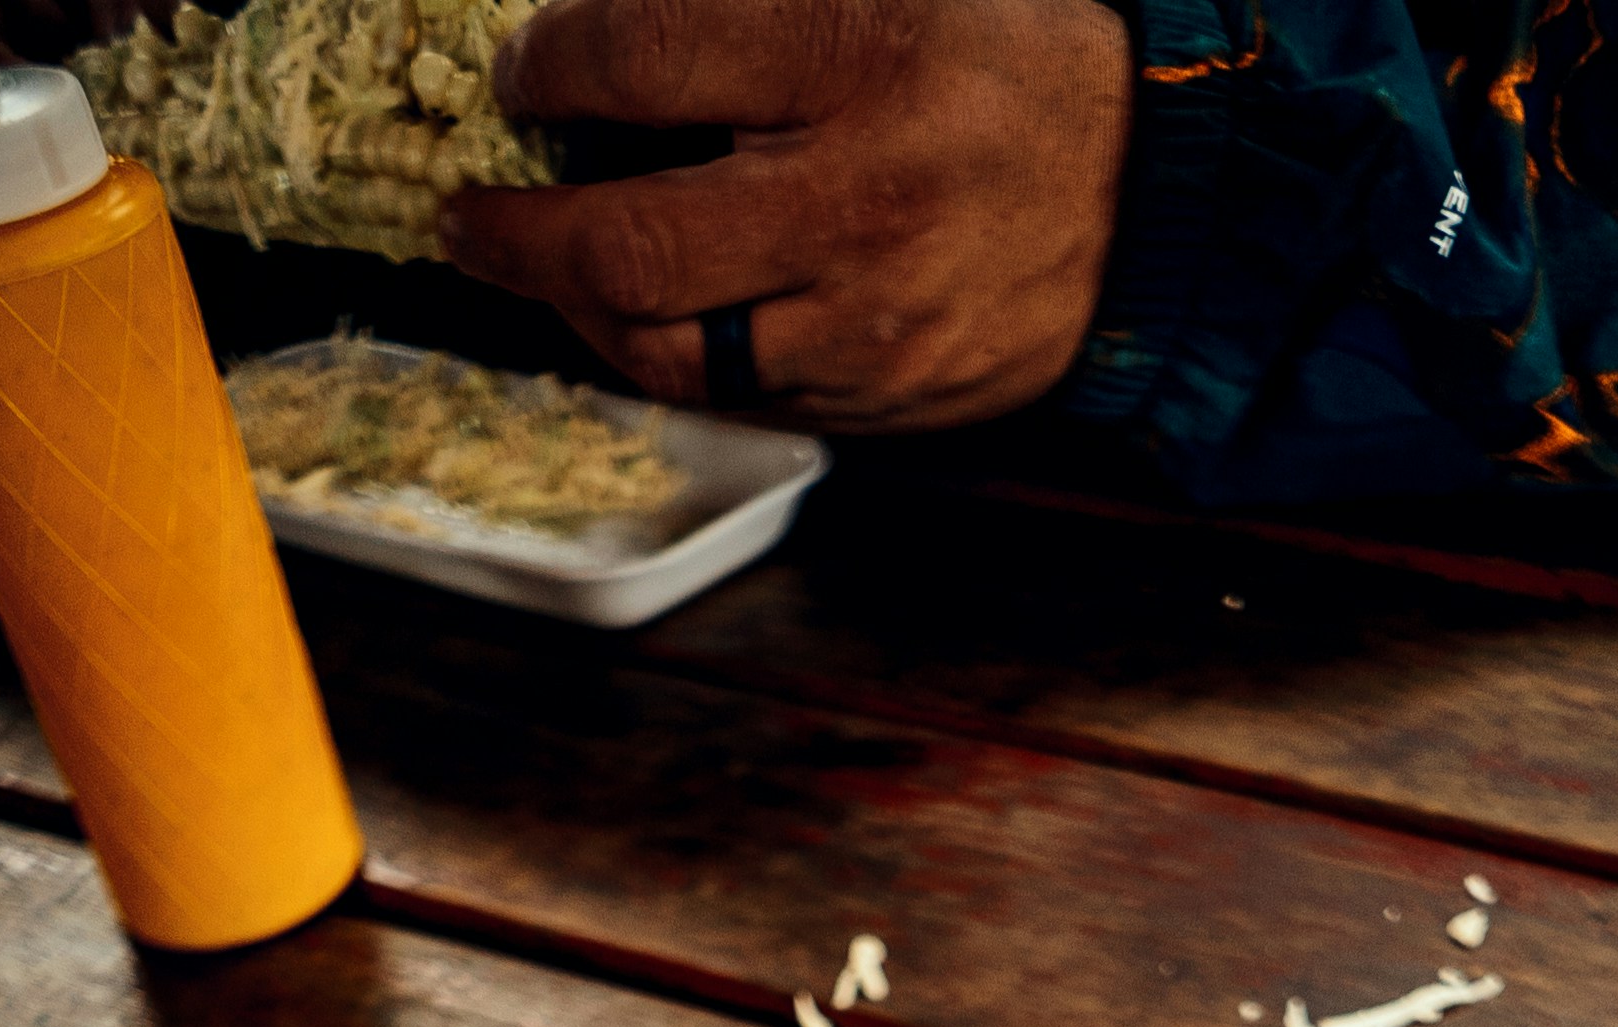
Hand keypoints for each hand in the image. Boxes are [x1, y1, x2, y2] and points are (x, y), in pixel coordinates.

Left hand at [440, 0, 1132, 431]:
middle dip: (521, 237)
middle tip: (469, 219)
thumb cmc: (1000, 67)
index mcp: (861, 54)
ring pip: (668, 349)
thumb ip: (748, 11)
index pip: (648, 61)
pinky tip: (639, 320)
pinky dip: (668, 359)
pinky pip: (737, 396)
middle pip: (632, 241)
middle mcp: (860, 196)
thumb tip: (603, 39)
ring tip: (548, 274)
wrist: (1147, 193)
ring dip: (582, 316)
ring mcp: (870, 318)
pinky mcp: (884, 398)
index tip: (523, 76)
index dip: (554, 70)